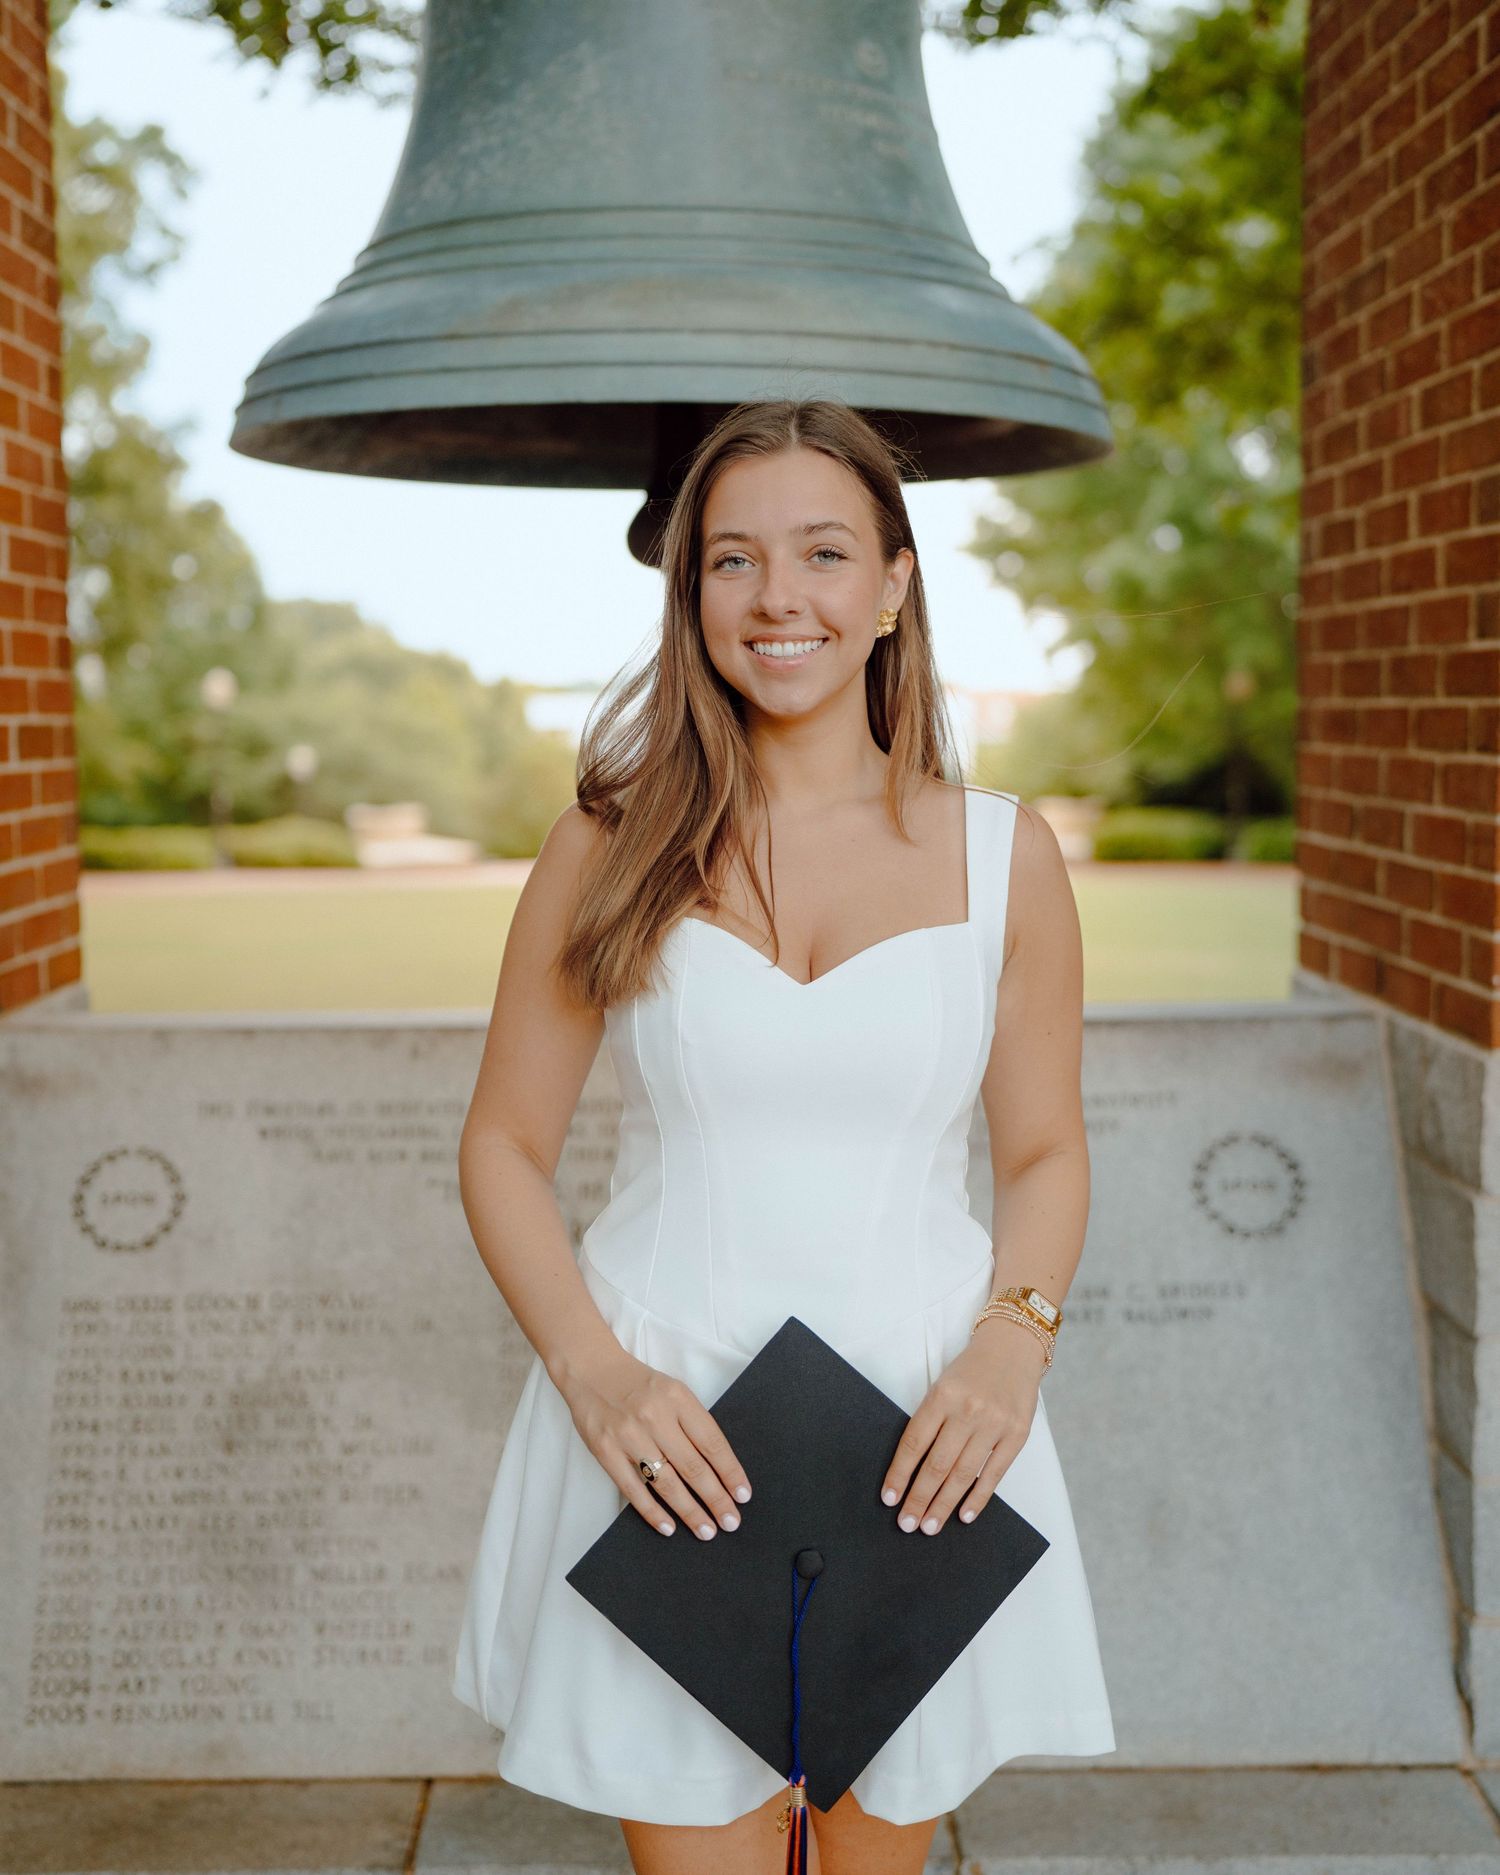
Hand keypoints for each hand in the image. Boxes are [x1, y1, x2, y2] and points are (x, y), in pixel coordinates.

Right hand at [558, 1346, 752, 1540]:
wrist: (590, 1368)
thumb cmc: (639, 1384)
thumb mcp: (673, 1391)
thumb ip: (692, 1423)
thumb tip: (718, 1468)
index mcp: (678, 1398)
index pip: (712, 1442)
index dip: (730, 1472)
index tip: (743, 1495)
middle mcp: (655, 1416)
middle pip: (693, 1466)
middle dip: (716, 1498)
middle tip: (730, 1522)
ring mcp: (628, 1435)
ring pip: (666, 1482)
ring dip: (689, 1511)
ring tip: (706, 1530)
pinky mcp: (605, 1451)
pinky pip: (633, 1489)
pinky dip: (652, 1512)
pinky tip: (668, 1527)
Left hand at [879, 1319, 1045, 1534]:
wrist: (1013, 1347)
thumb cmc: (972, 1370)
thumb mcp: (943, 1385)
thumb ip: (931, 1420)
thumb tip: (912, 1468)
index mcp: (942, 1396)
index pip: (914, 1443)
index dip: (899, 1474)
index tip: (889, 1498)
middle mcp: (968, 1411)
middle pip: (937, 1465)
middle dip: (919, 1499)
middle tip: (908, 1524)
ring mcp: (994, 1424)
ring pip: (964, 1474)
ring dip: (944, 1505)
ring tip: (930, 1526)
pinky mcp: (1017, 1435)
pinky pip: (994, 1474)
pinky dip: (978, 1498)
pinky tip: (964, 1515)